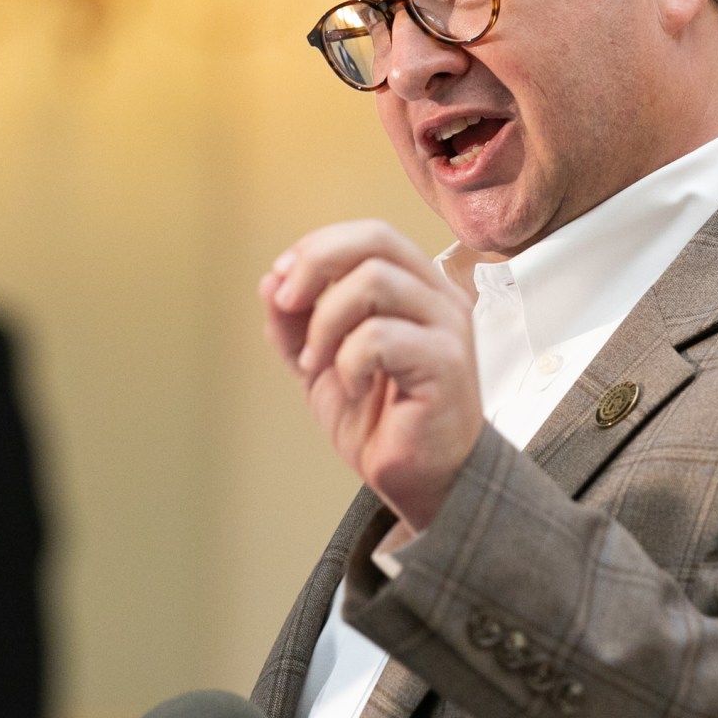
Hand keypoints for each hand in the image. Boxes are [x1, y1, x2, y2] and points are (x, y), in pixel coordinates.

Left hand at [261, 220, 481, 530]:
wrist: (420, 482)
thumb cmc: (383, 422)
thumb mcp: (322, 363)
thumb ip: (296, 323)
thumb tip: (271, 281)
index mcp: (416, 288)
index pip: (369, 235)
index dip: (317, 247)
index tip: (281, 281)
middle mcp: (439, 298)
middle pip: (375, 239)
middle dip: (315, 265)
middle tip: (288, 306)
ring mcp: (447, 328)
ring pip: (374, 282)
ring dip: (326, 322)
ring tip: (317, 363)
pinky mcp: (446, 363)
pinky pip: (379, 337)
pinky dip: (348, 362)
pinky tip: (353, 388)